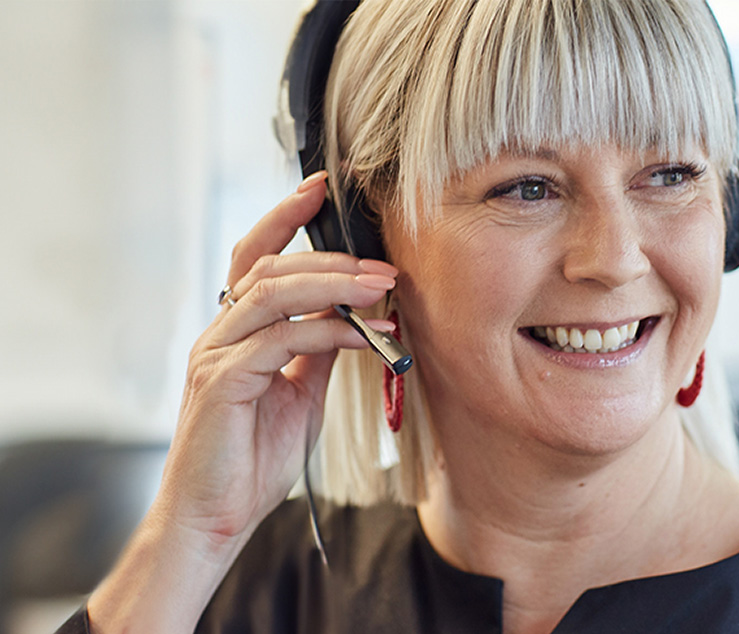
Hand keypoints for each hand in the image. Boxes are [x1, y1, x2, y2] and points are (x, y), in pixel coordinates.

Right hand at [153, 171, 396, 548]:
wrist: (216, 518)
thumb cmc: (254, 457)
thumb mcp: (301, 392)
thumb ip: (318, 349)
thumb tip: (353, 315)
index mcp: (237, 331)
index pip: (257, 257)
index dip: (285, 218)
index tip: (320, 188)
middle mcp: (220, 334)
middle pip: (271, 267)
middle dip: (333, 259)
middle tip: (386, 268)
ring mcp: (216, 354)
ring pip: (273, 293)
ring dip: (334, 285)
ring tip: (382, 289)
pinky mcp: (221, 381)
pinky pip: (281, 339)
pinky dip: (328, 331)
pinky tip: (363, 336)